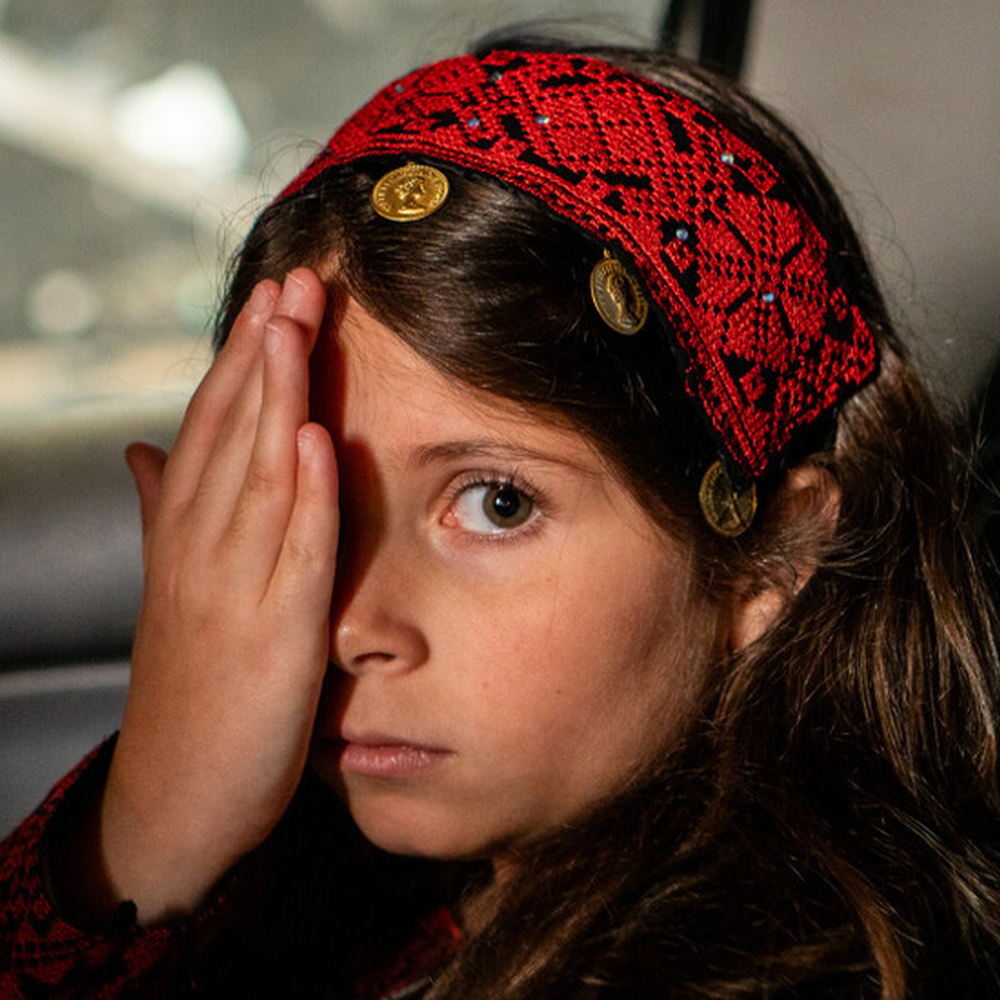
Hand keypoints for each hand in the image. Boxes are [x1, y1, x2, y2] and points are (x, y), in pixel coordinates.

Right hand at [97, 269, 337, 922]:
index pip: (211, 427)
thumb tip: (144, 449)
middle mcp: (200, 550)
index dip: (239, 359)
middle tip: (293, 280)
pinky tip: (310, 439)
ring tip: (294, 327)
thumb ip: (162, 513)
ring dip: (275, 398)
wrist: (177, 793)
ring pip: (254, 476)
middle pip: (231, 434)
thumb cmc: (189, 684)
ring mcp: (232, 589)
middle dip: (262, 353)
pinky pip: (289, 554)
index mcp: (184, 536)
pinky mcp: (271, 635)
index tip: (269, 297)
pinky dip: (299, 495)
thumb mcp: (176, 588)